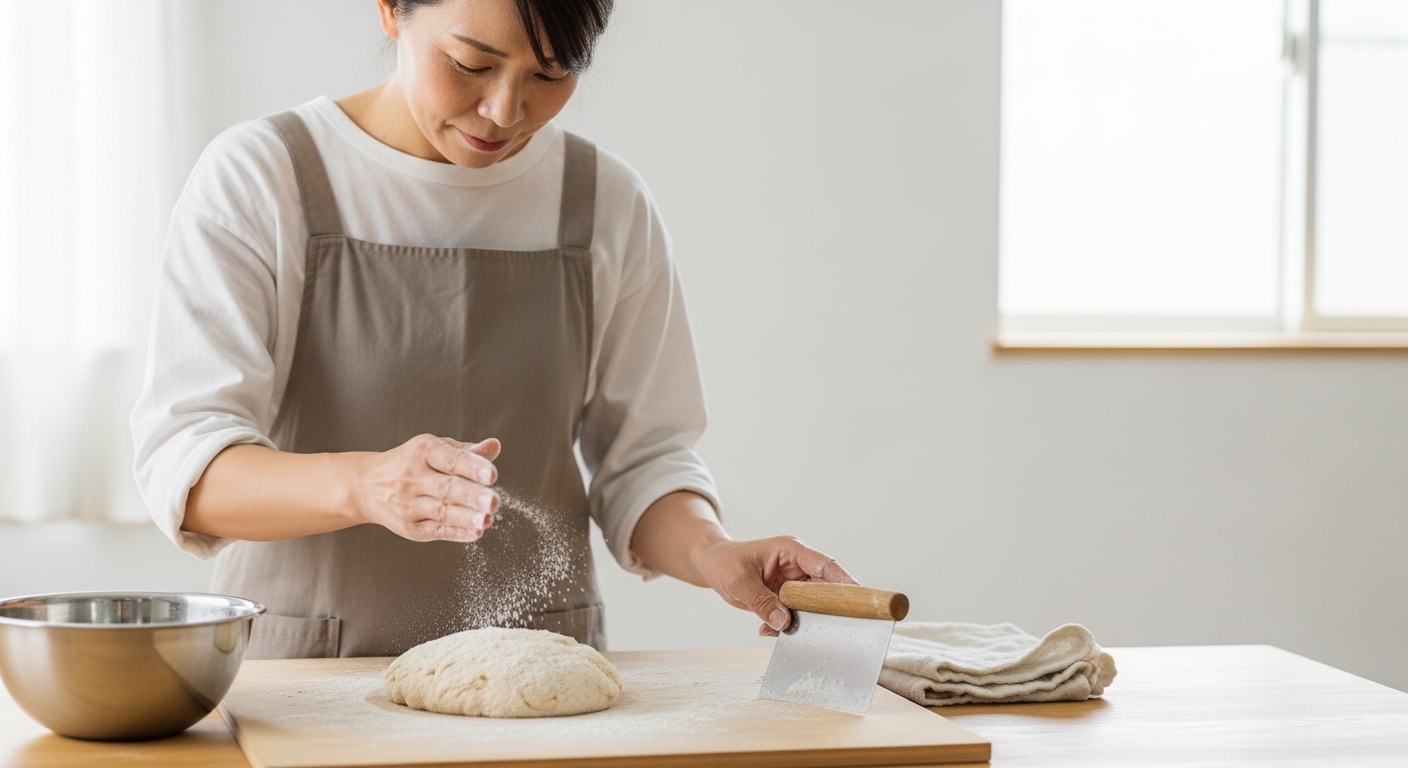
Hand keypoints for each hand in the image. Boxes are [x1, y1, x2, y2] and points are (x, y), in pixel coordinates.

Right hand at [351, 434, 500, 542]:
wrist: (366, 486)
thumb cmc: (410, 464)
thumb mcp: (435, 449)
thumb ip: (467, 452)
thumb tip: (494, 446)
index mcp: (423, 452)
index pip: (451, 459)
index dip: (472, 467)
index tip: (491, 474)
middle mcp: (412, 477)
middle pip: (447, 488)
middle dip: (472, 495)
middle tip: (493, 501)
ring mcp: (408, 504)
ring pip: (442, 512)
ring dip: (466, 517)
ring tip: (487, 519)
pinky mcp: (408, 527)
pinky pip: (436, 531)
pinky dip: (456, 533)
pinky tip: (475, 532)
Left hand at [693, 536, 857, 636]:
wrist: (712, 566)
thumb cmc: (724, 563)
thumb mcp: (738, 581)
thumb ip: (761, 601)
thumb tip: (784, 622)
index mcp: (790, 550)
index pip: (824, 564)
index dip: (844, 581)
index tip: (860, 597)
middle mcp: (797, 566)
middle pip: (825, 587)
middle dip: (826, 608)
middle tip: (832, 628)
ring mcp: (793, 582)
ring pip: (812, 605)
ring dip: (802, 621)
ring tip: (784, 631)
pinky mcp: (787, 597)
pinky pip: (796, 614)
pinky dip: (785, 626)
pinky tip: (766, 630)